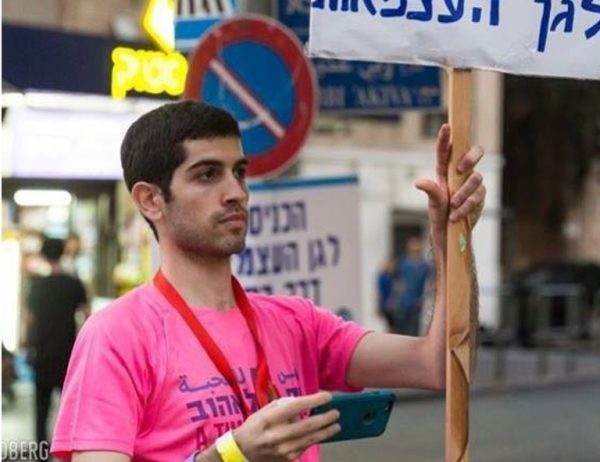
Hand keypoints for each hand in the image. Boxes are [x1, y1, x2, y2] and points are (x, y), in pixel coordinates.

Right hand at [233, 392, 339, 461]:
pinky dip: (316, 439)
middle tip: (336, 413)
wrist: (244, 450)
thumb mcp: (266, 410)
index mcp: (270, 418)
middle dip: (325, 418)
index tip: (327, 396)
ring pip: (311, 439)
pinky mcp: (288, 458)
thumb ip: (285, 405)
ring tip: (336, 425)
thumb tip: (306, 402)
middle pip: (307, 425)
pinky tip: (323, 433)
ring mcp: (284, 449)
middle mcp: (277, 434)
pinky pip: (306, 446)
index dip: (314, 401)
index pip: (296, 407)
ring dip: (326, 431)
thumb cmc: (256, 425)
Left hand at [414, 124, 485, 246]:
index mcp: (445, 170)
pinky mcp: (480, 196)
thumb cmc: (439, 213)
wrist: (450, 232)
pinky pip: (477, 197)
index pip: (446, 151)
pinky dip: (466, 207)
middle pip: (474, 153)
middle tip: (461, 169)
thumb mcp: (433, 202)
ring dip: (464, 192)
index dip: (446, 138)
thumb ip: (431, 191)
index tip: (446, 126)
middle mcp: (461, 173)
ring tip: (452, 206)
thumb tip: (418, 182)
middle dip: (470, 157)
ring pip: (476, 177)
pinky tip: (456, 216)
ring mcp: (472, 183)